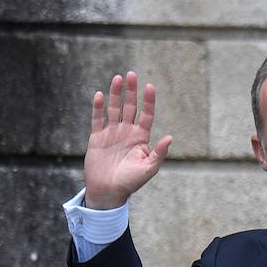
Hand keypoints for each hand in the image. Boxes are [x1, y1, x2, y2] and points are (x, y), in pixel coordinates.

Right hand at [82, 71, 172, 209]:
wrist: (108, 192)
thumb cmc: (131, 182)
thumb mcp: (148, 169)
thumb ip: (158, 153)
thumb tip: (170, 137)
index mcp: (140, 138)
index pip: (146, 115)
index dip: (148, 101)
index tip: (150, 87)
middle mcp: (127, 132)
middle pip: (130, 107)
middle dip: (131, 91)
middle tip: (132, 74)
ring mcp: (111, 133)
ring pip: (114, 109)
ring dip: (116, 94)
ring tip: (118, 78)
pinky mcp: (97, 137)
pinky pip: (97, 119)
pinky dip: (98, 108)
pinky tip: (100, 95)